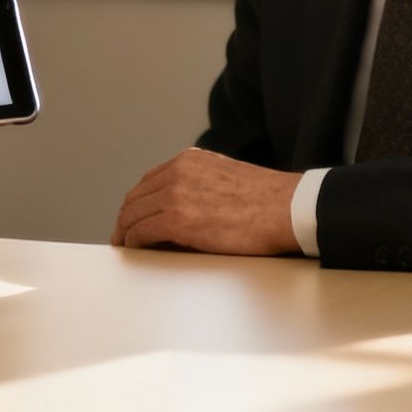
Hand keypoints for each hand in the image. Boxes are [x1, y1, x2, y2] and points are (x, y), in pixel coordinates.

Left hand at [110, 148, 301, 255]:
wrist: (289, 209)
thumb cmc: (270, 201)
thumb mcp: (228, 178)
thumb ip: (203, 184)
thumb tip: (190, 208)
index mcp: (190, 160)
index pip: (150, 181)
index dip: (138, 202)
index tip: (134, 216)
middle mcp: (178, 172)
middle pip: (136, 197)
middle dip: (126, 217)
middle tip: (123, 236)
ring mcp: (176, 195)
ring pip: (133, 214)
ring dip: (126, 232)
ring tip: (126, 247)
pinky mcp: (178, 220)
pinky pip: (142, 232)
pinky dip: (134, 242)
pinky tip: (135, 251)